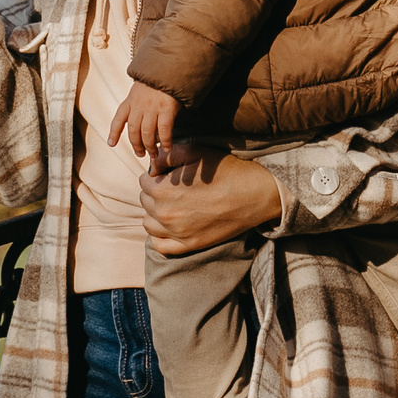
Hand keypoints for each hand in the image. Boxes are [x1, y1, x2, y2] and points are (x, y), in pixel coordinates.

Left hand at [109, 81, 179, 156]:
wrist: (169, 67)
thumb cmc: (157, 79)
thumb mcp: (140, 88)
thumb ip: (137, 103)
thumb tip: (139, 118)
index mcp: (130, 100)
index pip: (118, 118)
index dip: (114, 132)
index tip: (111, 143)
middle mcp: (139, 106)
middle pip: (133, 131)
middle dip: (136, 145)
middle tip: (141, 154)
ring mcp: (152, 108)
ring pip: (147, 134)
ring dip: (149, 147)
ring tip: (153, 155)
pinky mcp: (166, 109)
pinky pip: (164, 130)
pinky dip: (165, 141)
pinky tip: (167, 148)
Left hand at [139, 149, 285, 257]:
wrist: (254, 193)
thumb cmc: (225, 170)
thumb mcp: (194, 151)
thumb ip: (165, 155)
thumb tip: (151, 167)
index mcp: (163, 190)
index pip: (143, 181)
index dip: (156, 174)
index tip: (170, 173)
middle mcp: (166, 214)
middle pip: (145, 201)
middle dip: (155, 192)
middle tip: (175, 187)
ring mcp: (177, 233)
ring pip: (148, 223)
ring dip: (155, 212)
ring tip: (173, 203)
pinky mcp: (189, 245)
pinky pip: (159, 245)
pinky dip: (159, 235)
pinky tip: (170, 224)